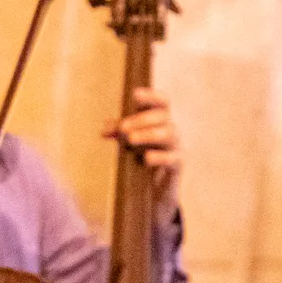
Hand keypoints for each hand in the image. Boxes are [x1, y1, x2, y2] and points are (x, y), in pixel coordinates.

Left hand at [103, 87, 180, 215]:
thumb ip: (119, 132)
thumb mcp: (129, 141)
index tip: (135, 94)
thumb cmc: (142, 156)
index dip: (151, 96)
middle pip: (162, 116)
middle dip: (141, 120)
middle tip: (122, 128)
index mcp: (160, 119)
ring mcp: (176, 145)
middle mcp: (171, 129)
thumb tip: (103, 130)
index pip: (161, 102)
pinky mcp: (177, 164)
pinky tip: (147, 158)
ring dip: (148, 134)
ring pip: (168, 134)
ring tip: (130, 139)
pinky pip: (172, 158)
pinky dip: (160, 157)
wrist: (156, 188)